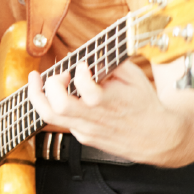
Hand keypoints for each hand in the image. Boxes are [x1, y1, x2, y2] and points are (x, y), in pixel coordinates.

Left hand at [26, 60, 179, 164]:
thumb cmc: (145, 105)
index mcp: (110, 103)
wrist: (158, 138)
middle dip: (50, 84)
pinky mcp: (83, 137)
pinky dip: (55, 105)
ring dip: (37, 95)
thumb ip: (109, 63)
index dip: (80, 72)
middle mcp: (95, 119)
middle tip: (57, 74)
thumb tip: (85, 55)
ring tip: (36, 79)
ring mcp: (87, 130)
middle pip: (59, 106)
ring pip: (50, 117)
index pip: (86, 89)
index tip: (82, 65)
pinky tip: (61, 94)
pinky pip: (62, 120)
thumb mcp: (134, 77)